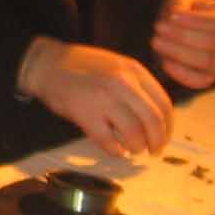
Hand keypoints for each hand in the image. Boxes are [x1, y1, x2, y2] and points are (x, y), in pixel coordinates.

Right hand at [17, 37, 171, 157]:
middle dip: (157, 141)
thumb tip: (156, 120)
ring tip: (132, 150)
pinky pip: (107, 140)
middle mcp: (123, 82)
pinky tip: (116, 150)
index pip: (164, 104)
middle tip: (153, 151)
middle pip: (153, 120)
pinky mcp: (84, 113)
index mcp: (134, 70)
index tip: (163, 138)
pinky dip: (115, 151)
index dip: (168, 128)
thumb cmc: (83, 67)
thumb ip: (137, 87)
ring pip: (133, 132)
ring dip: (137, 147)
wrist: (47, 64)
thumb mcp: (117, 67)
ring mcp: (103, 97)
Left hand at [150, 0, 214, 87]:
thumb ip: (179, 1)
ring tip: (156, 42)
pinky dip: (182, 74)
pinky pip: (201, 81)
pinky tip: (165, 62)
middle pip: (212, 43)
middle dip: (182, 36)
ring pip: (206, 62)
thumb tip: (176, 14)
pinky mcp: (211, 77)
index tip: (171, 17)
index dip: (193, 21)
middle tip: (158, 29)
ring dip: (178, 53)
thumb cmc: (183, 11)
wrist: (179, 28)